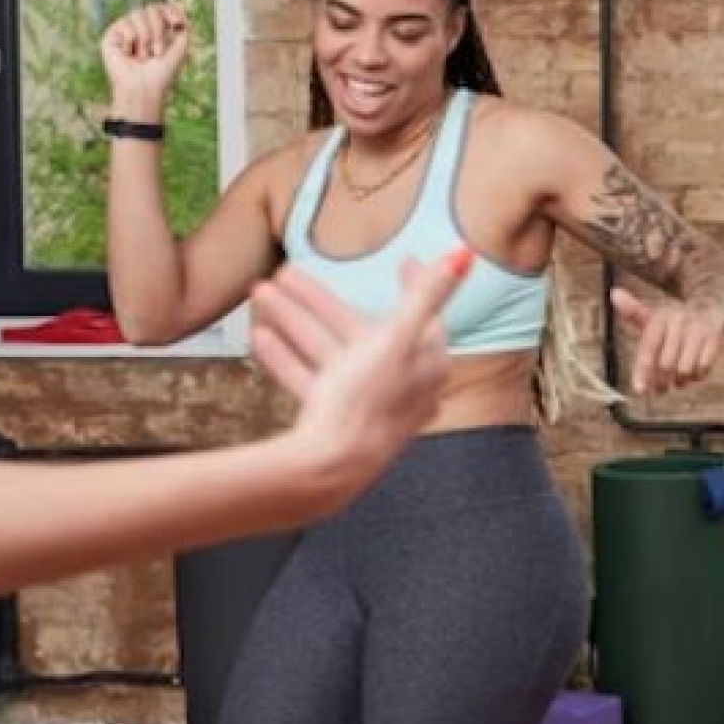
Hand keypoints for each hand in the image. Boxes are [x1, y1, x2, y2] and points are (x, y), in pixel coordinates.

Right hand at [100, 2, 191, 114]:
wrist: (144, 88)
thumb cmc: (163, 72)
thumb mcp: (181, 47)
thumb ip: (183, 25)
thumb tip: (180, 3)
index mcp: (156, 29)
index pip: (161, 7)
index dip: (169, 10)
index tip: (176, 23)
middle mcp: (140, 27)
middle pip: (151, 8)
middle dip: (159, 31)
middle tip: (157, 52)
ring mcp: (125, 30)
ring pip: (138, 13)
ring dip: (146, 37)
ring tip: (143, 56)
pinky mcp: (111, 35)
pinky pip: (125, 23)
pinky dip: (131, 40)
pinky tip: (128, 53)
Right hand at [253, 253, 466, 499]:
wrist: (328, 469)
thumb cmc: (368, 403)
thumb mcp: (396, 340)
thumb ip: (425, 295)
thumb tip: (465, 254)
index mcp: (426, 366)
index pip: (426, 316)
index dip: (416, 284)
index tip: (404, 260)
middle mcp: (399, 385)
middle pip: (357, 330)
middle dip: (316, 300)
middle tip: (285, 274)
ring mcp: (364, 404)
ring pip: (325, 350)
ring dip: (291, 321)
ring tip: (259, 294)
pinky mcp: (334, 421)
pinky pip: (307, 379)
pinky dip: (284, 358)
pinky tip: (258, 337)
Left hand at [612, 285, 723, 395]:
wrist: (712, 306)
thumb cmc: (674, 321)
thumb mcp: (653, 317)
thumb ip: (632, 313)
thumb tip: (615, 293)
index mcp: (660, 317)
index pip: (649, 346)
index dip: (643, 369)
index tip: (640, 390)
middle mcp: (679, 320)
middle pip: (665, 364)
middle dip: (661, 381)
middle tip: (660, 389)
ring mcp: (699, 329)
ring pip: (684, 370)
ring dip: (680, 380)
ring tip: (678, 379)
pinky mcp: (716, 338)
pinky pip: (703, 368)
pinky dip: (698, 375)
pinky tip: (695, 371)